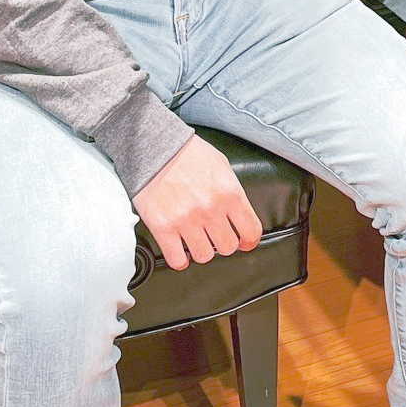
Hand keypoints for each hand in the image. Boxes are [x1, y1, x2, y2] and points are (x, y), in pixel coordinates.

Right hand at [134, 134, 263, 269]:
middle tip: (217, 237)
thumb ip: (232, 191)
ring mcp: (186, 220)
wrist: (154, 146)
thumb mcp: (221, 166)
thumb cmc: (187, 153)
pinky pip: (177, 259)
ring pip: (204, 256)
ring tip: (198, 241)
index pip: (251, 230)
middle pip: (228, 247)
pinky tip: (181, 251)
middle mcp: (210, 209)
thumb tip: (239, 214)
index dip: (250, 241)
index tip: (245, 242)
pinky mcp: (163, 227)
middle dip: (224, 243)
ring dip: (203, 250)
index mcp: (229, 192)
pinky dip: (181, 260)